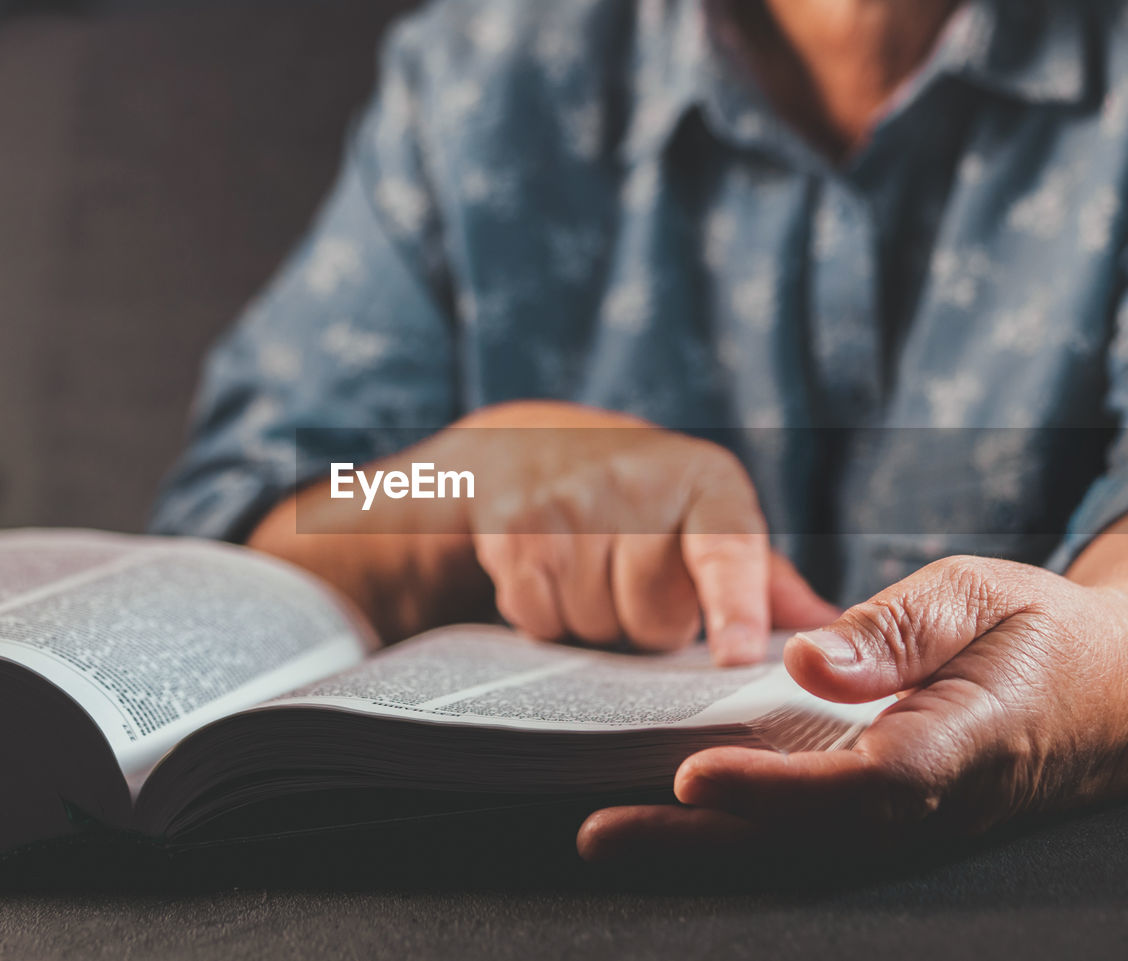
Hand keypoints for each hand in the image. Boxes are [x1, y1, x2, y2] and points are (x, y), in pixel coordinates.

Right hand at [455, 402, 835, 662]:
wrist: (528, 448)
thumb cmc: (642, 501)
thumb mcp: (707, 517)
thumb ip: (763, 580)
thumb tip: (829, 630)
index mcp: (706, 482)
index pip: (726, 550)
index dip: (733, 606)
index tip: (735, 655)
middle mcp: (640, 482)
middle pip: (656, 618)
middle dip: (649, 621)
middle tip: (636, 580)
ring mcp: (571, 503)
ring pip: (597, 625)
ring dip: (596, 618)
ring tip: (591, 570)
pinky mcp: (516, 530)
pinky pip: (541, 619)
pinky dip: (546, 615)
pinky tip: (550, 574)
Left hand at [578, 555, 1127, 859]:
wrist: (1106, 694)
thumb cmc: (1038, 635)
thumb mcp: (981, 596)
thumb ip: (899, 628)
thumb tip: (804, 661)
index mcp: (965, 742)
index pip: (865, 784)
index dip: (776, 789)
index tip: (691, 774)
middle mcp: (934, 803)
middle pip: (810, 840)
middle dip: (701, 841)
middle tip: (600, 834)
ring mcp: (913, 824)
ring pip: (800, 850)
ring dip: (702, 848)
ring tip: (610, 837)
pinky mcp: (891, 819)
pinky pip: (809, 837)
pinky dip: (736, 834)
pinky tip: (674, 820)